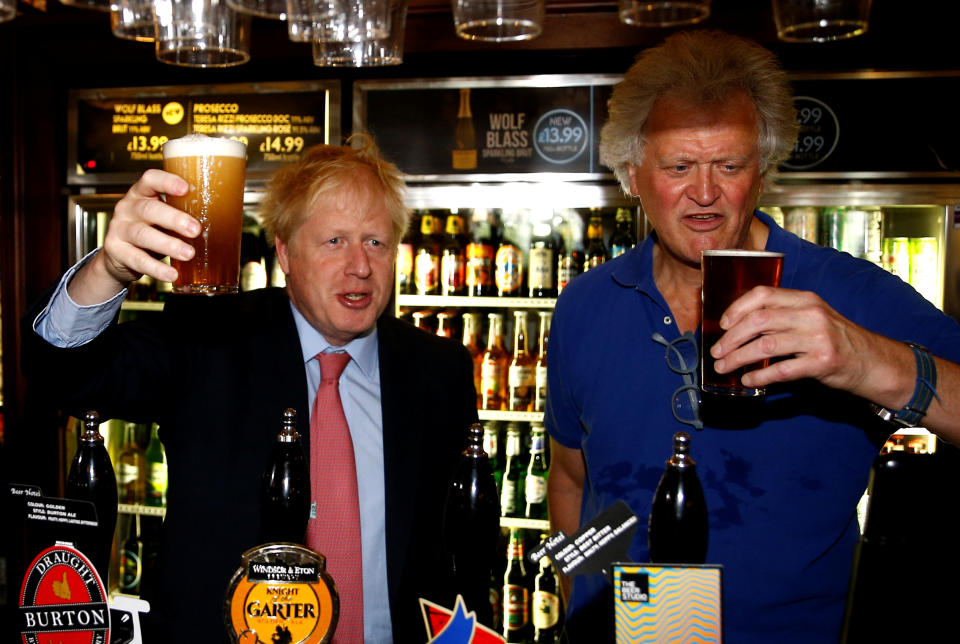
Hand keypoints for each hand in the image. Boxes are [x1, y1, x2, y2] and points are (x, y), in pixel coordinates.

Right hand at [100, 169, 200, 284]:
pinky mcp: (116, 251)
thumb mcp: (163, 217)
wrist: (119, 255)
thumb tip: (225, 218)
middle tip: (195, 229)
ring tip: (189, 253)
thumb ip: (182, 214)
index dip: (167, 181)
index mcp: (141, 194)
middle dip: (174, 219)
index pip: (150, 179)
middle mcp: (127, 208)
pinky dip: (157, 269)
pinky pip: (137, 260)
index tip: (186, 188)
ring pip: (143, 235)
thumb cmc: (151, 230)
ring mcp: (119, 229)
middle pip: (149, 209)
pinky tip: (172, 274)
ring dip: (168, 245)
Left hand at [708, 286, 909, 398]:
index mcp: (804, 299)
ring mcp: (818, 338)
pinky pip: (782, 370)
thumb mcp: (811, 317)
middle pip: (759, 321)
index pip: (763, 294)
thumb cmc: (834, 339)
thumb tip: (737, 326)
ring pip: (766, 345)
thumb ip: (782, 316)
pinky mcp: (823, 362)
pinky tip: (748, 380)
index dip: (737, 308)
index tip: (722, 324)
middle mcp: (810, 314)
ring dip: (738, 358)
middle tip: (716, 352)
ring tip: (724, 367)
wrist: (872, 361)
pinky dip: (760, 376)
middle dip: (731, 338)